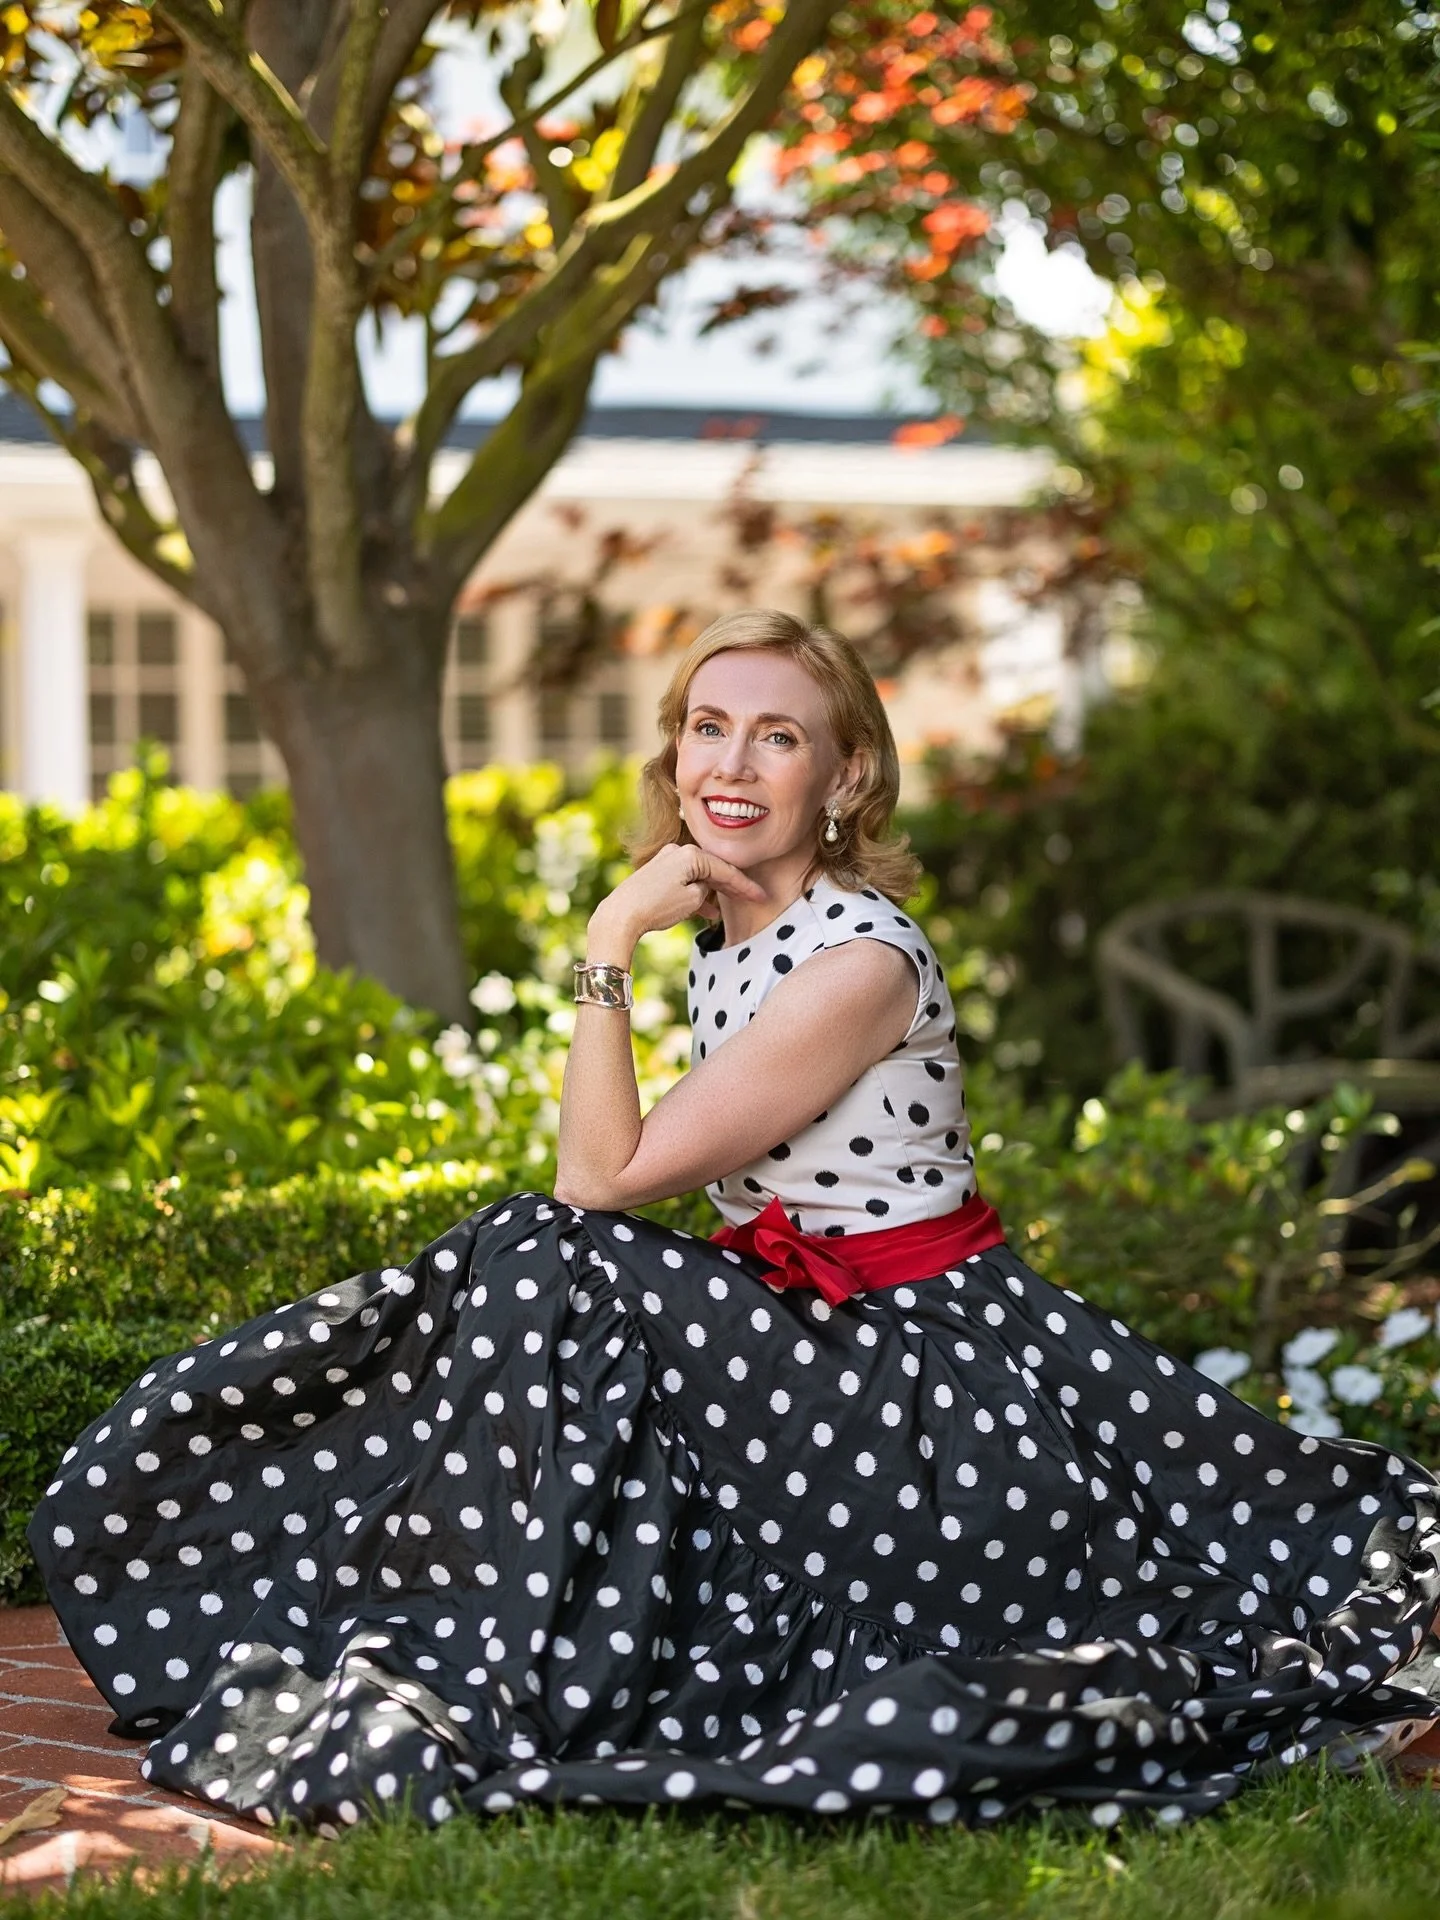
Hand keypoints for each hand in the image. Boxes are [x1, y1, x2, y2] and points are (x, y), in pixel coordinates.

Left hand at [590, 843, 766, 948]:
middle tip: (753, 898)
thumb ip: (706, 890)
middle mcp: (677, 851)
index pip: (726, 870)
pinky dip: (695, 892)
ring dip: (713, 890)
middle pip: (713, 869)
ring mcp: (665, 860)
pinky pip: (684, 880)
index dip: (745, 886)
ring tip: (728, 907)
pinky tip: (706, 910)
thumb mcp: (692, 900)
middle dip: (732, 885)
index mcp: (690, 854)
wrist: (620, 915)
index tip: (761, 897)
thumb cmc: (656, 907)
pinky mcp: (655, 872)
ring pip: (698, 875)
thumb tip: (704, 887)